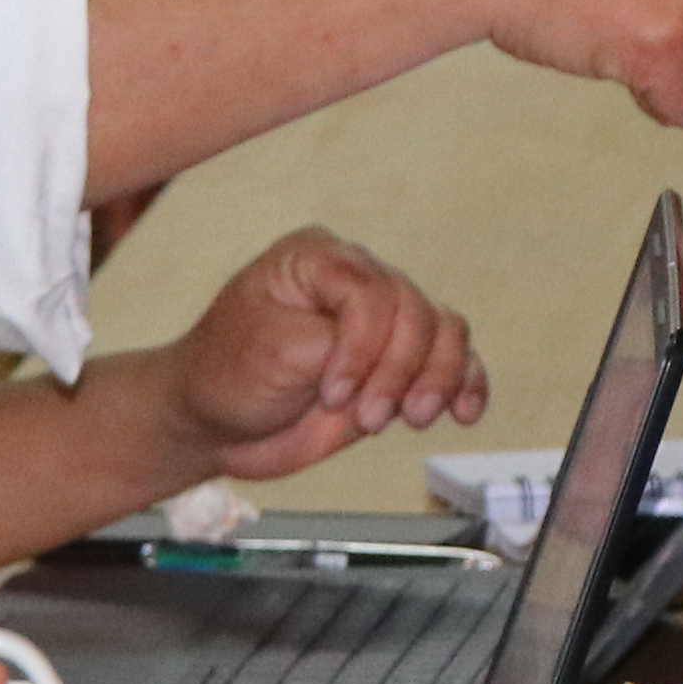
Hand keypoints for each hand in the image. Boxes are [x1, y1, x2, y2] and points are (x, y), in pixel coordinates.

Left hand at [123, 230, 487, 480]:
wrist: (216, 424)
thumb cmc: (227, 376)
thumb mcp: (271, 349)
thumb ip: (335, 343)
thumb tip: (390, 353)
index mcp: (319, 258)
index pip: (374, 291)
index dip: (365, 347)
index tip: (333, 393)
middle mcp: (358, 280)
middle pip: (417, 312)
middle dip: (399, 372)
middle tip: (369, 419)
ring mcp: (382, 324)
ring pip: (446, 333)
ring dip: (438, 380)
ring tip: (414, 419)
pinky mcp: (399, 364)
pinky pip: (456, 363)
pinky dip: (466, 386)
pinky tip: (464, 412)